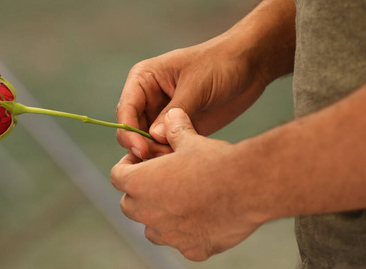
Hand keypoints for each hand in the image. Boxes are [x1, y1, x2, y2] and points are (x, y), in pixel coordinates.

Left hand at [111, 108, 262, 260]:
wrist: (248, 187)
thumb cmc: (215, 162)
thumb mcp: (191, 140)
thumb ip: (175, 129)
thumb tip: (171, 115)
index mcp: (141, 184)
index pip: (118, 176)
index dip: (128, 165)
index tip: (143, 160)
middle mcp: (149, 214)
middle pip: (129, 205)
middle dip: (140, 192)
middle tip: (159, 180)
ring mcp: (170, 236)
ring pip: (152, 229)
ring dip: (159, 216)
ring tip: (180, 199)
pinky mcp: (193, 250)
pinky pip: (181, 243)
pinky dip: (186, 232)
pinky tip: (204, 217)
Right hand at [116, 35, 267, 158]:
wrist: (250, 65)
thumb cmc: (220, 63)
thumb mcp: (196, 85)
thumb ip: (175, 111)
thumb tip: (153, 137)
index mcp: (144, 80)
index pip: (126, 110)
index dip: (129, 132)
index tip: (142, 150)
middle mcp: (150, 98)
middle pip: (133, 130)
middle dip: (144, 147)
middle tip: (163, 158)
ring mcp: (165, 115)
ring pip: (149, 142)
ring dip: (158, 153)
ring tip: (177, 159)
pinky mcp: (181, 128)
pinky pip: (167, 147)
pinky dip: (171, 156)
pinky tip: (183, 160)